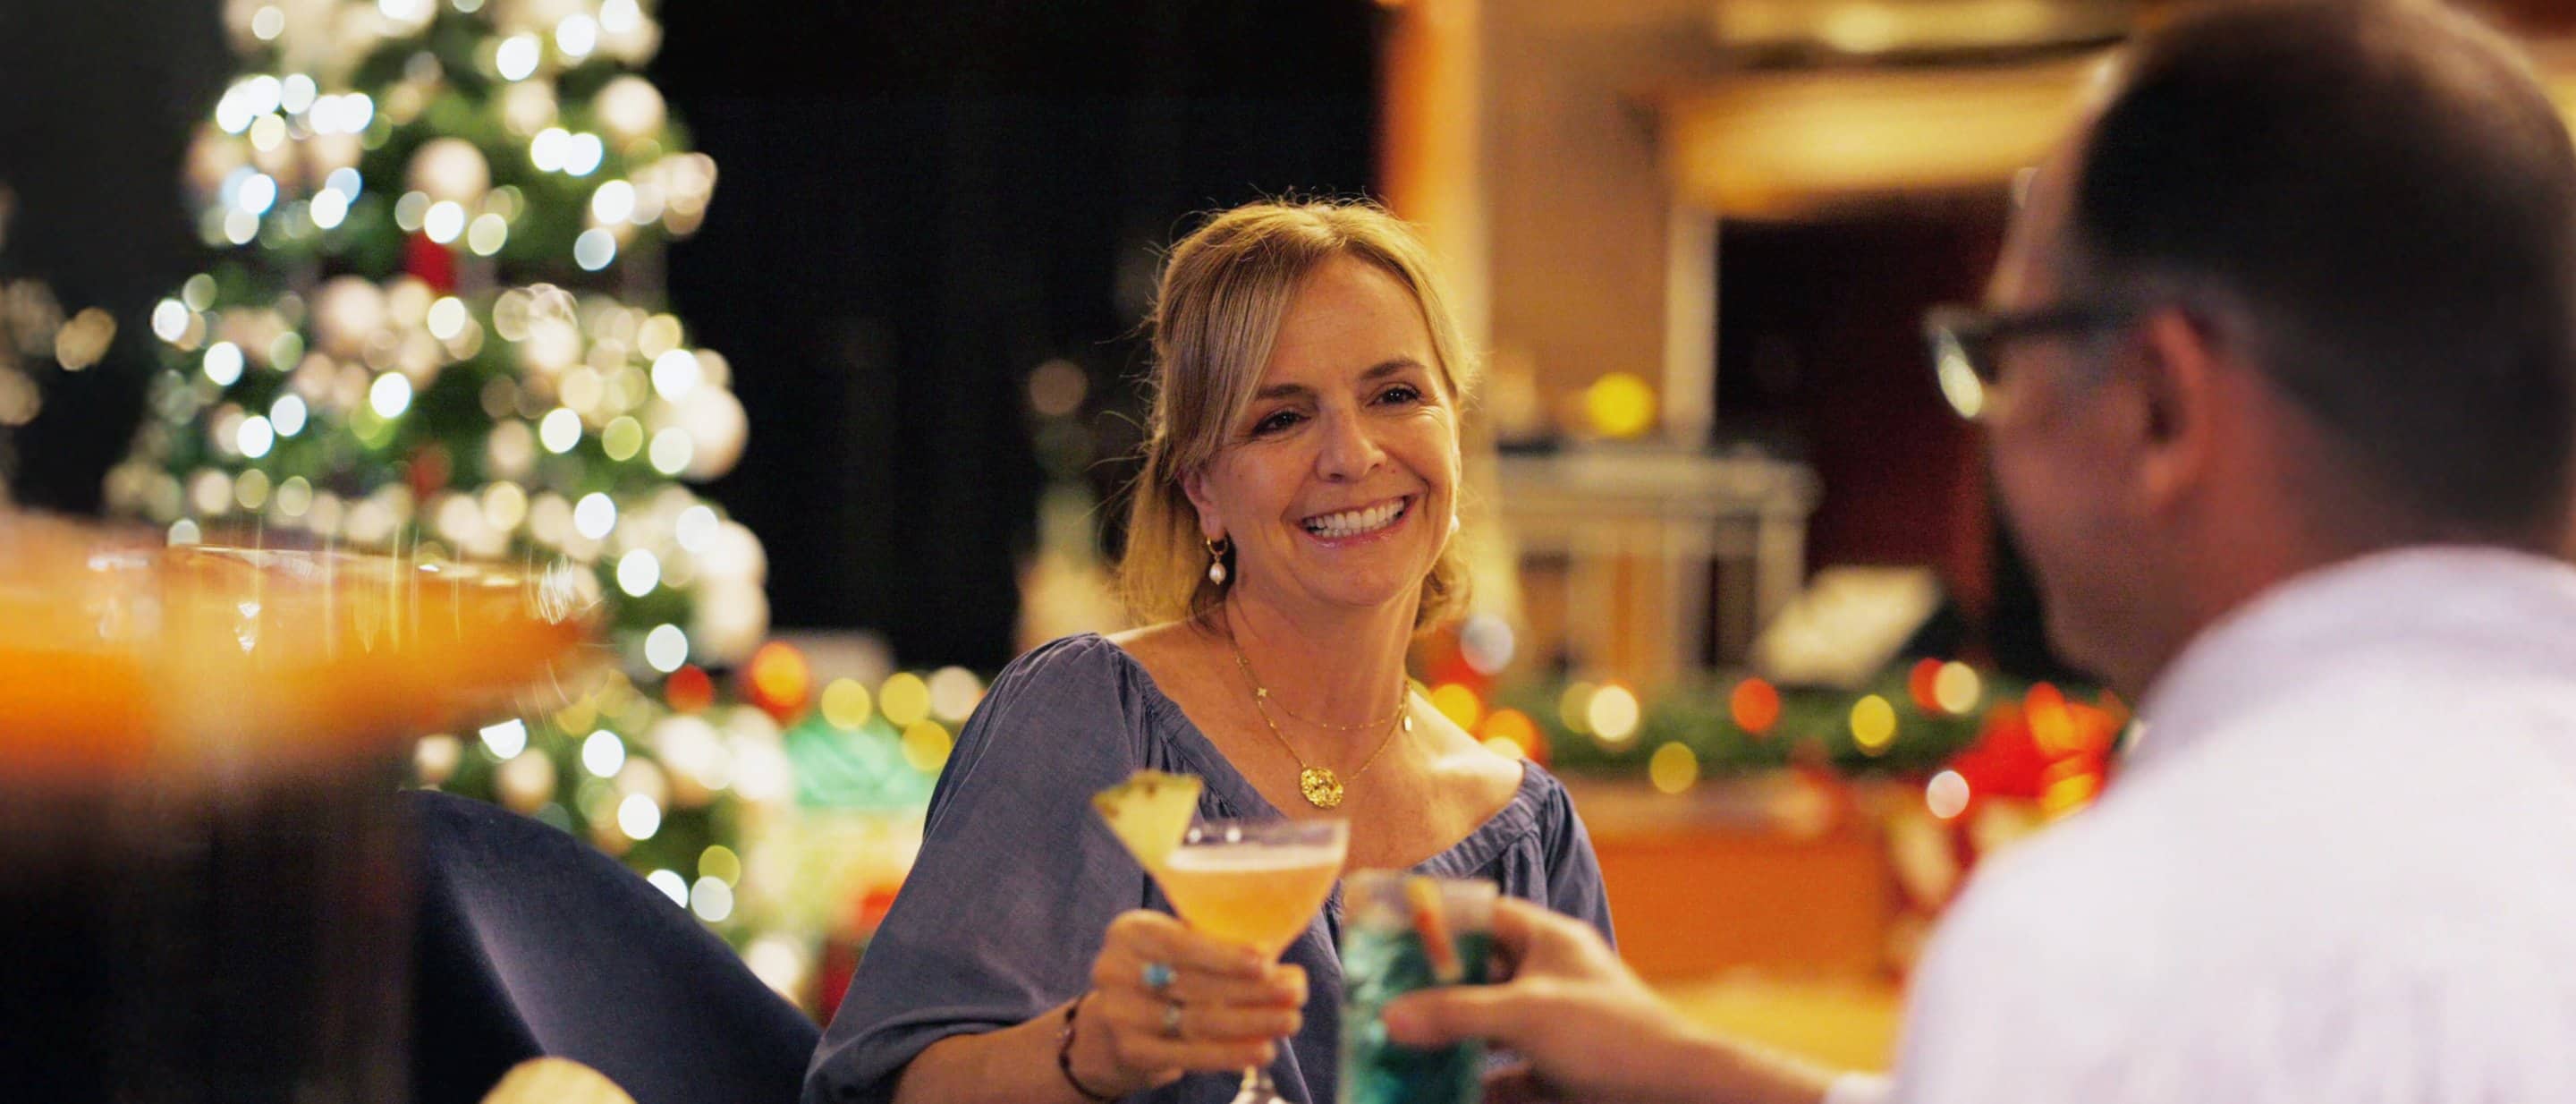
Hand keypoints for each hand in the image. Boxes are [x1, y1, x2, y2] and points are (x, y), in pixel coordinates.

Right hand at [1071, 910, 1307, 1096]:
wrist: (1109, 1027)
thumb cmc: (1163, 975)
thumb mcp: (1178, 948)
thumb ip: (1221, 949)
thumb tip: (1286, 968)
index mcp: (1130, 931)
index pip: (1180, 943)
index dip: (1225, 955)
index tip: (1267, 962)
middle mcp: (1114, 969)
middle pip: (1195, 984)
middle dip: (1252, 991)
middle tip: (1295, 995)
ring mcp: (1119, 1014)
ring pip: (1197, 1020)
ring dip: (1250, 1023)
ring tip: (1289, 1021)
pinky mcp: (1131, 1051)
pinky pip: (1189, 1054)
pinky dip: (1230, 1054)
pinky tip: (1262, 1050)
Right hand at [1379, 898, 1703, 1101]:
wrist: (1680, 1093)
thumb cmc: (1609, 1036)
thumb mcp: (1523, 1016)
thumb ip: (1455, 1014)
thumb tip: (1388, 1016)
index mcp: (1549, 941)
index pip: (1484, 915)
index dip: (1439, 922)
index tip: (1392, 936)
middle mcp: (1553, 978)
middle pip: (1482, 976)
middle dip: (1436, 992)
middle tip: (1384, 1002)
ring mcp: (1560, 1028)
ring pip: (1494, 1029)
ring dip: (1454, 1042)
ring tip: (1403, 1050)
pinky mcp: (1566, 1073)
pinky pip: (1512, 1075)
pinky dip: (1482, 1084)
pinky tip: (1445, 1094)